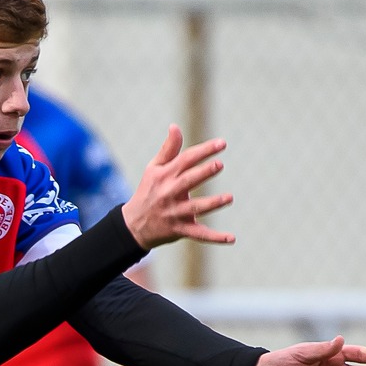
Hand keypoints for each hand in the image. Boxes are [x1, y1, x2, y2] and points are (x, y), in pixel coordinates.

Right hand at [121, 125, 234, 251]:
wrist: (133, 225)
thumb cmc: (148, 191)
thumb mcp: (153, 168)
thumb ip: (168, 149)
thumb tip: (175, 126)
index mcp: (165, 175)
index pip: (186, 160)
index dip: (204, 151)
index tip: (222, 144)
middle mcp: (170, 193)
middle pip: (189, 181)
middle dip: (204, 172)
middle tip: (220, 165)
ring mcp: (175, 213)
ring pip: (196, 208)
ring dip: (212, 203)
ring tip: (229, 198)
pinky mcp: (180, 230)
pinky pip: (199, 234)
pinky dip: (215, 238)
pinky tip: (231, 238)